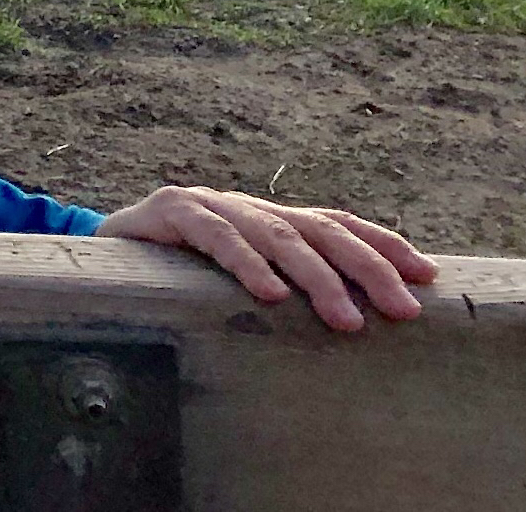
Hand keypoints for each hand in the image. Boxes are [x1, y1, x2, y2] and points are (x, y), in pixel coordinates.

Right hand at [95, 185, 437, 330]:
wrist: (98, 252)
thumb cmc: (176, 276)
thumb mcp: (237, 280)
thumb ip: (282, 285)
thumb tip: (356, 320)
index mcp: (268, 220)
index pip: (336, 222)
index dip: (382, 243)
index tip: (427, 274)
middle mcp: (247, 206)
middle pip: (318, 229)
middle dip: (367, 268)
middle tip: (403, 312)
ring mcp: (209, 205)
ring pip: (276, 234)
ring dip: (317, 278)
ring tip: (348, 320)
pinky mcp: (169, 211)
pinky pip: (214, 235)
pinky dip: (245, 263)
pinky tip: (268, 293)